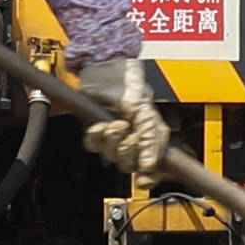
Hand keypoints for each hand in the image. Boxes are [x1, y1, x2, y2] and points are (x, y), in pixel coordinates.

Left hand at [81, 51, 163, 168]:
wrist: (103, 67)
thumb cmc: (127, 82)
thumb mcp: (145, 109)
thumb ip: (151, 136)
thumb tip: (149, 164)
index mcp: (149, 136)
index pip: (151, 167)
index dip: (149, 175)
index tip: (144, 177)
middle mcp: (131, 139)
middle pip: (129, 164)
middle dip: (127, 149)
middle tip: (128, 133)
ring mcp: (112, 137)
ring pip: (110, 156)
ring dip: (111, 140)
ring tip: (114, 123)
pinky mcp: (94, 131)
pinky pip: (93, 145)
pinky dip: (95, 136)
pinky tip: (100, 124)